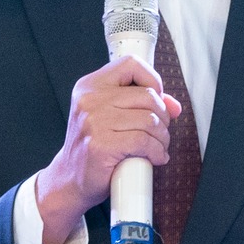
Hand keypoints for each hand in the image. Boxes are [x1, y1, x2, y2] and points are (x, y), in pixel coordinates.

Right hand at [35, 55, 180, 243]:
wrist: (69, 179)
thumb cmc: (92, 147)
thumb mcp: (109, 116)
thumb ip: (139, 104)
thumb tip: (173, 105)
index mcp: (90, 86)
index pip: (131, 64)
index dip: (152, 79)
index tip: (155, 99)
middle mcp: (90, 100)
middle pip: (147, 95)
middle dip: (163, 116)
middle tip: (159, 132)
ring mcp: (94, 122)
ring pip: (150, 120)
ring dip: (162, 137)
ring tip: (158, 147)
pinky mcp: (101, 145)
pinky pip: (144, 142)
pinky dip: (157, 152)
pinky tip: (154, 158)